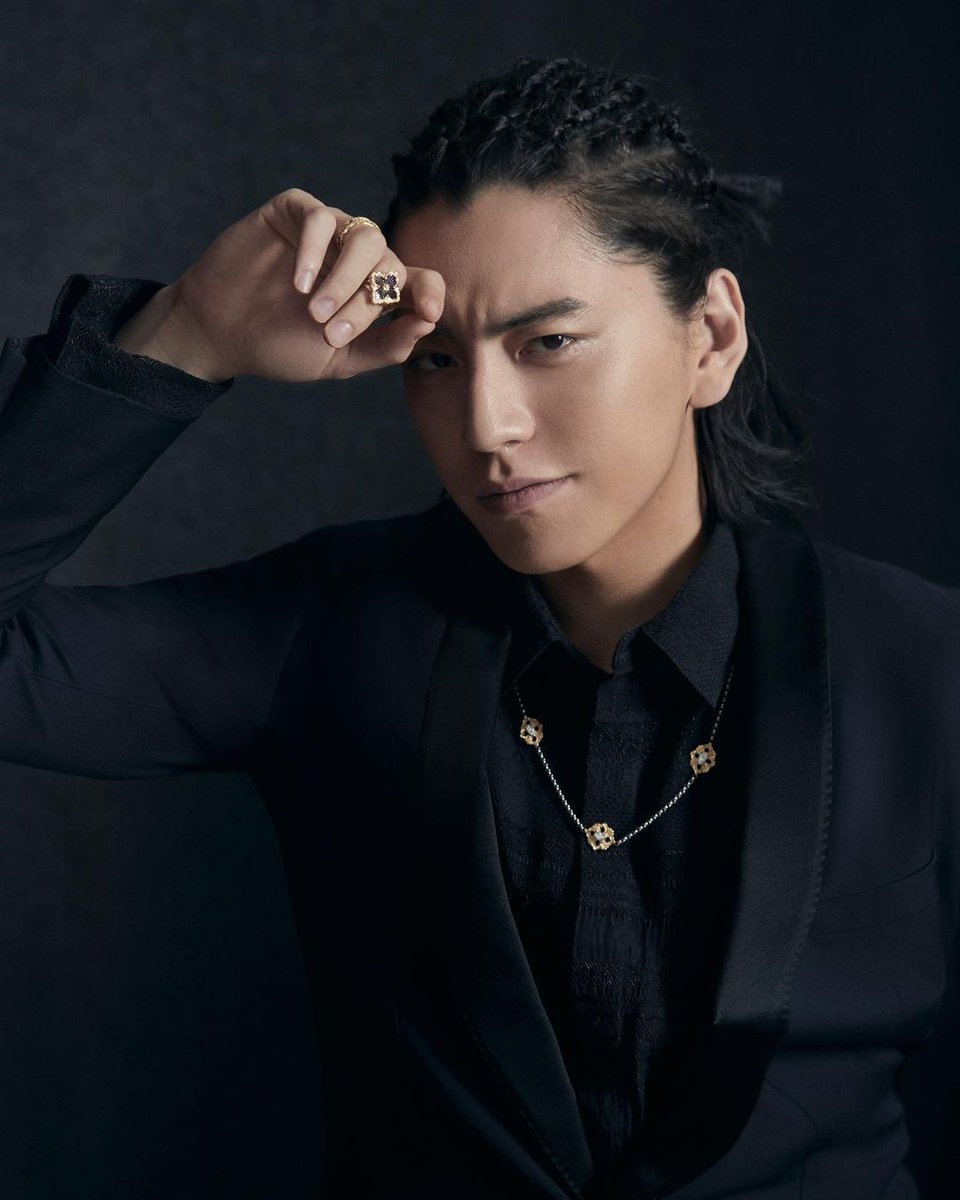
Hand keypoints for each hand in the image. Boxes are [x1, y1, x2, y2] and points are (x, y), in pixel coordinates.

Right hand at [113, 188, 443, 382]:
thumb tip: (428, 322)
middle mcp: (357, 258)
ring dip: (345, 278)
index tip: (428, 311)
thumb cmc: (281, 347)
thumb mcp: (339, 361)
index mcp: (375, 292)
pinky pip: (320, 216)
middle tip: (330, 331)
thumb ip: (385, 347)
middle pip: (390, 262)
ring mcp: (329, 232)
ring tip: (315, 311)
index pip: (421, 280)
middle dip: (365, 301)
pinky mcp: (294, 212)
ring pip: (365, 236)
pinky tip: (299, 282)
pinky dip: (316, 250)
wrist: (220, 333)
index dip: (431, 291)